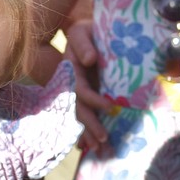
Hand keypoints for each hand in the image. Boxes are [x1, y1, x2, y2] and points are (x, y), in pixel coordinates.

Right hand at [63, 20, 110, 150]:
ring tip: (97, 149)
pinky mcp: (85, 97)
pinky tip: (89, 146)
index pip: (80, 90)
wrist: (87, 32)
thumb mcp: (82, 30)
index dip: (93, 100)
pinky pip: (83, 115)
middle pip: (78, 109)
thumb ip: (84, 42)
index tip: (109, 106)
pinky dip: (85, 132)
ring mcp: (77, 93)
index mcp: (70, 71)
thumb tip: (89, 60)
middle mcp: (71, 85)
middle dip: (89, 126)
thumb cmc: (87, 30)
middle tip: (103, 141)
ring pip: (79, 116)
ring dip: (87, 134)